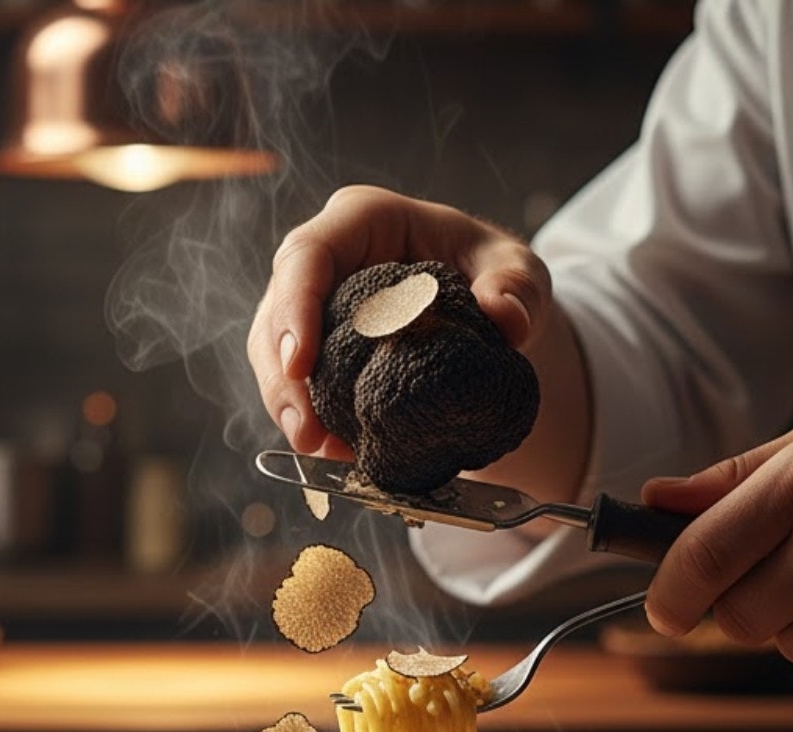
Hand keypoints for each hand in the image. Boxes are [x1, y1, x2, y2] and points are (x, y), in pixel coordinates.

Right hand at [248, 185, 554, 456]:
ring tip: (317, 450)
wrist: (487, 308)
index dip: (295, 307)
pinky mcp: (315, 343)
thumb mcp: (519, 269)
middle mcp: (328, 257)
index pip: (309, 254)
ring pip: (273, 351)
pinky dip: (309, 416)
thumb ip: (517, 286)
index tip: (301, 363)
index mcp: (364, 220)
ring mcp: (314, 302)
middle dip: (283, 377)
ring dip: (287, 405)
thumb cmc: (493, 273)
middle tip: (307, 433)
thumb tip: (506, 318)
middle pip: (278, 309)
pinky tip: (332, 451)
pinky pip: (293, 380)